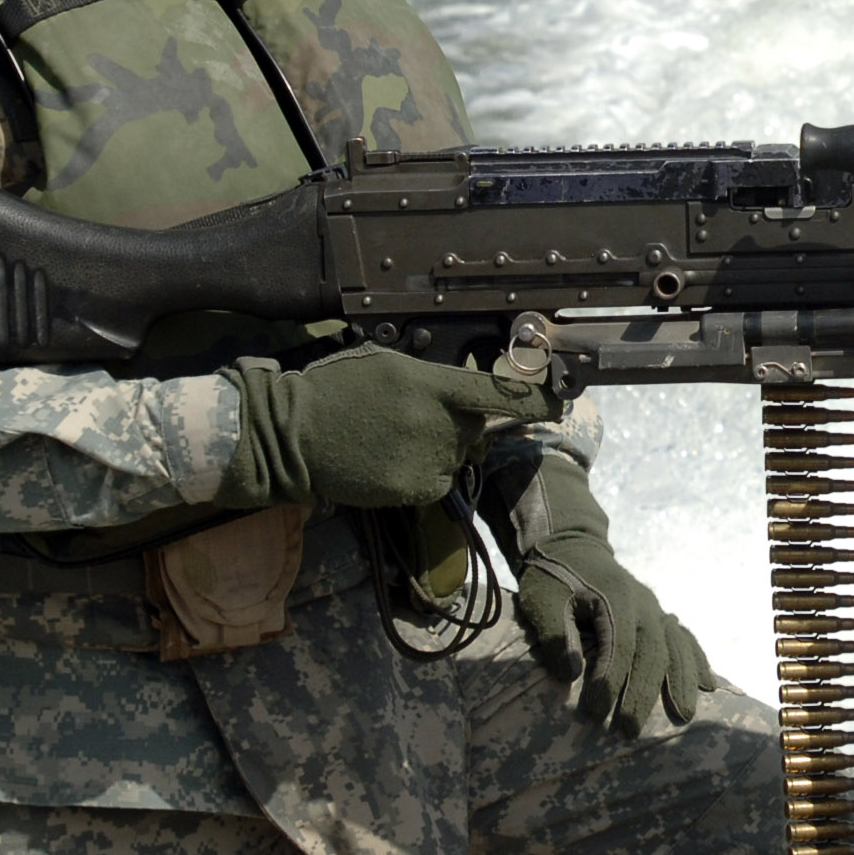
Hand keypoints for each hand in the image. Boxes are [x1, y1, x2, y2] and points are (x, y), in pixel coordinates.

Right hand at [220, 345, 548, 511]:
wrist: (292, 435)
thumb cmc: (336, 389)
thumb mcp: (386, 364)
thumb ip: (432, 377)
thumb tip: (465, 389)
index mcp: (431, 385)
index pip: (497, 392)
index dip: (535, 398)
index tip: (561, 398)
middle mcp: (436, 424)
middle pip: (476, 427)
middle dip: (460, 425)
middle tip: (416, 418)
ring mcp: (425, 459)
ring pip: (457, 456)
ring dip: (439, 450)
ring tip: (393, 438)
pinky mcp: (411, 490)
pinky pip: (437, 482)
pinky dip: (423, 475)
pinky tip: (390, 460)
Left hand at [505, 451, 712, 734]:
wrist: (570, 546)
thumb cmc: (551, 577)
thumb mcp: (541, 600)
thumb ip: (554, 635)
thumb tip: (571, 673)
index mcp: (614, 597)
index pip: (618, 644)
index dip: (610, 679)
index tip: (595, 711)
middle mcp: (643, 603)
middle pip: (652, 651)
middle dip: (643, 692)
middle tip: (630, 729)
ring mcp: (654, 608)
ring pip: (676, 646)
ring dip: (680, 681)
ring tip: (684, 715)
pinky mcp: (657, 614)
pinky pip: (684, 638)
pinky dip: (696, 661)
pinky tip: (707, 685)